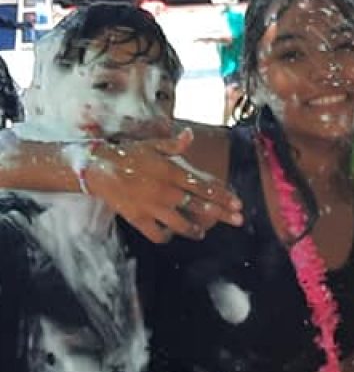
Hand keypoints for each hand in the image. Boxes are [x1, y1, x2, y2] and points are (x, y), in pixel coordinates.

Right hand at [83, 130, 243, 243]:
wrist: (97, 168)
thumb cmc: (126, 154)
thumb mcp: (151, 145)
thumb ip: (174, 144)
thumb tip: (190, 134)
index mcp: (172, 173)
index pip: (204, 187)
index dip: (223, 197)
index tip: (238, 204)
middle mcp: (166, 192)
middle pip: (200, 207)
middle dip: (222, 215)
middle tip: (238, 221)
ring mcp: (153, 208)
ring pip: (182, 225)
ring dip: (195, 230)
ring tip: (201, 233)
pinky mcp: (139, 219)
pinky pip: (158, 235)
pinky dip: (166, 237)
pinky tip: (170, 235)